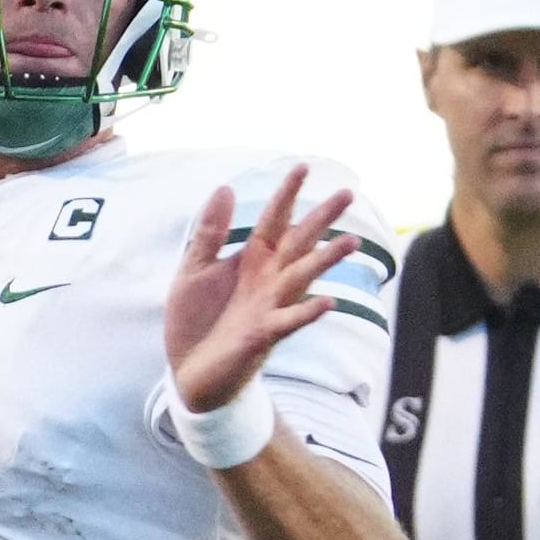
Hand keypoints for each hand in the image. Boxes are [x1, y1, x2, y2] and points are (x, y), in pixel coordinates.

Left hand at [165, 163, 359, 411]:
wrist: (189, 373)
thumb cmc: (196, 320)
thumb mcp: (194, 269)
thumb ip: (210, 232)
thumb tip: (225, 187)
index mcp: (251, 261)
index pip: (273, 220)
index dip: (286, 195)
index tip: (302, 166)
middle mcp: (267, 280)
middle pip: (299, 242)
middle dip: (322, 218)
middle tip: (348, 193)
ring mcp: (269, 308)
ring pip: (302, 278)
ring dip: (326, 260)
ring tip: (351, 242)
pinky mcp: (262, 336)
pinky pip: (289, 322)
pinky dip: (307, 313)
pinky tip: (328, 302)